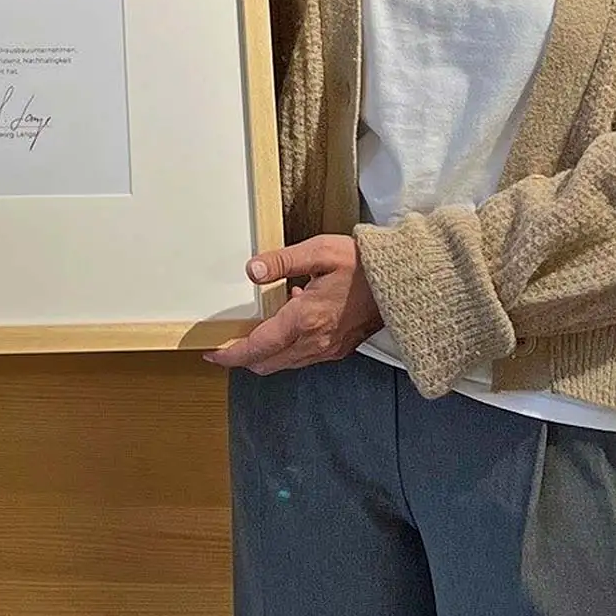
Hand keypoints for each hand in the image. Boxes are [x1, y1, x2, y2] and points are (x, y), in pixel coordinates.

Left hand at [202, 235, 382, 375]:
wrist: (403, 284)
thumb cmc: (362, 265)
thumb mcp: (319, 252)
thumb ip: (282, 262)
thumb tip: (252, 270)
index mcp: (305, 319)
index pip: (258, 347)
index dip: (232, 354)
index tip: (212, 354)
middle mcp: (315, 341)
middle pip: (268, 362)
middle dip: (244, 358)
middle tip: (226, 345)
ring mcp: (329, 349)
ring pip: (285, 363)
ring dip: (265, 355)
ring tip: (251, 333)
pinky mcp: (339, 349)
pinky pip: (303, 357)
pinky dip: (286, 348)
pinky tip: (289, 320)